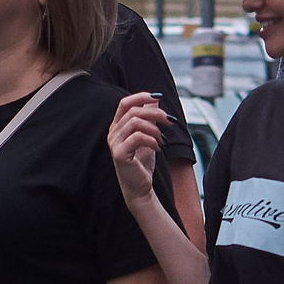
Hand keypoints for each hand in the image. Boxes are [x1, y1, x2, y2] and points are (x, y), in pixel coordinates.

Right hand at [107, 92, 167, 208]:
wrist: (140, 187)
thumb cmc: (142, 163)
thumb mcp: (149, 136)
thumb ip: (150, 118)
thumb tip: (155, 100)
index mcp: (118, 126)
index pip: (125, 103)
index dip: (141, 96)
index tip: (158, 97)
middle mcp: (113, 132)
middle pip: (133, 111)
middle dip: (155, 113)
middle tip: (170, 121)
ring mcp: (114, 143)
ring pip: (136, 122)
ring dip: (154, 129)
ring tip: (162, 140)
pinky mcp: (119, 154)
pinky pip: (137, 137)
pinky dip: (152, 140)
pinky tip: (158, 147)